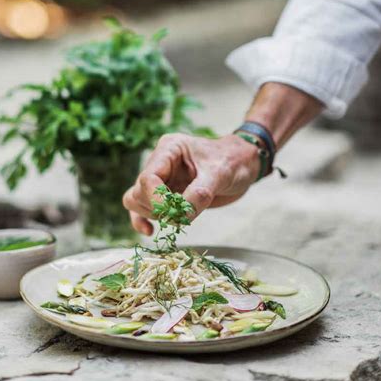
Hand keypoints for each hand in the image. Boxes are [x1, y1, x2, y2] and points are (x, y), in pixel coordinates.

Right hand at [123, 133, 259, 234]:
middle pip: (139, 191)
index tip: (174, 213)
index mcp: (169, 149)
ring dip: (154, 215)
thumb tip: (182, 214)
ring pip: (137, 201)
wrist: (243, 165)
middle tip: (183, 214)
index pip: (149, 177)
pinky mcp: (164, 195)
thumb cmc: (234, 160)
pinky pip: (142, 209)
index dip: (156, 199)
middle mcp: (160, 163)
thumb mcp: (221, 173)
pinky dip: (143, 220)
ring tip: (180, 217)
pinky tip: (150, 231)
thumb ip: (201, 193)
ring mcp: (161, 180)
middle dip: (157, 208)